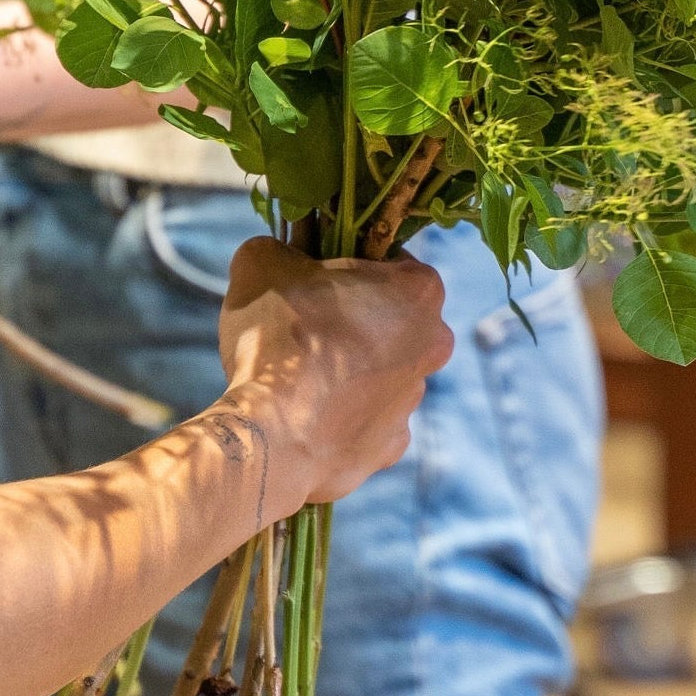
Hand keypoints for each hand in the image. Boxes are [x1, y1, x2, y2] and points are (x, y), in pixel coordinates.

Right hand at [215, 237, 452, 515]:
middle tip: (306, 322)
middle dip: (359, 317)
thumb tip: (279, 256)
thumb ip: (281, 248)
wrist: (271, 434)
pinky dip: (341, 415)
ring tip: (298, 373)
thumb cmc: (278, 335)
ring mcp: (414, 401)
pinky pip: (367, 420)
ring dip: (351, 368)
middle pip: (395, 319)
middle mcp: (433, 345)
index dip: (351, 264)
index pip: (393, 262)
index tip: (318, 275)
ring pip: (383, 371)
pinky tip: (304, 412)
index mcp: (419, 290)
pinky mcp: (390, 447)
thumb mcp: (263, 262)